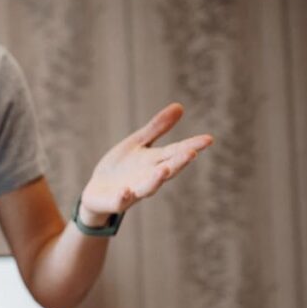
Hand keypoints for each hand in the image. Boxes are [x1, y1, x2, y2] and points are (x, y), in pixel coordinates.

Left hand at [79, 103, 212, 225]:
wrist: (97, 192)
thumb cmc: (121, 167)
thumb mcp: (137, 143)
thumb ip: (156, 128)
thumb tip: (179, 106)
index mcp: (155, 162)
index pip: (176, 152)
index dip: (192, 145)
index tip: (209, 139)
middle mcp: (148, 177)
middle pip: (167, 170)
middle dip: (179, 162)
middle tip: (192, 152)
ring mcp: (133, 191)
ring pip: (147, 187)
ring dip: (156, 180)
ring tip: (164, 169)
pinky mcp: (115, 201)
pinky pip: (120, 201)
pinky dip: (123, 197)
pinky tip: (125, 191)